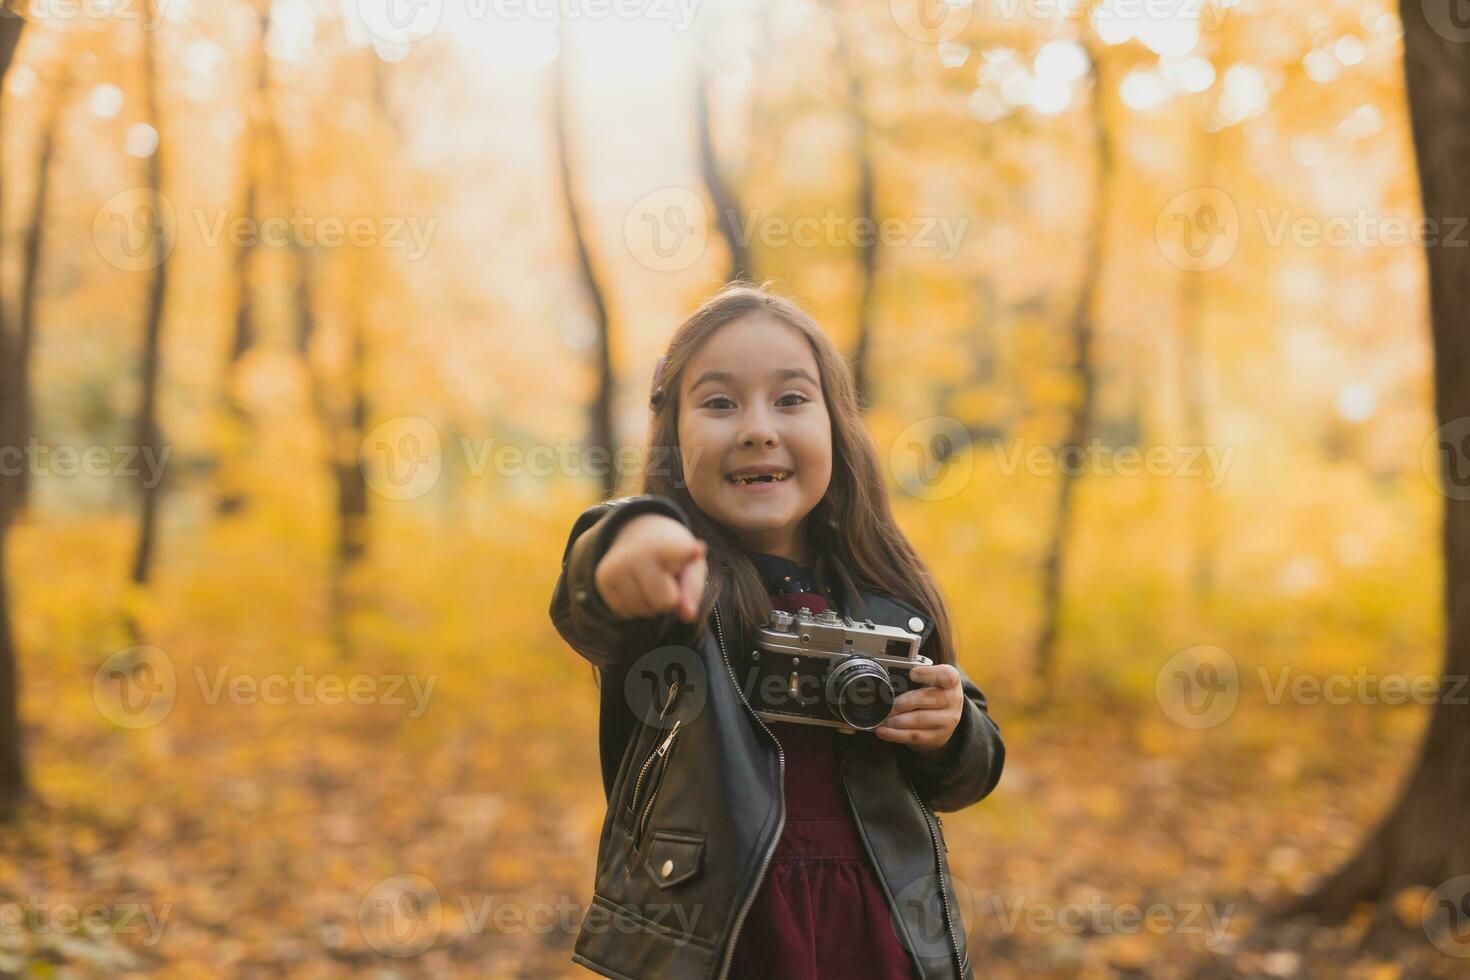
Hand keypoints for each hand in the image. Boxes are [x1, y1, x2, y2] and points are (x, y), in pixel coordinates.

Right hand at [593, 514, 707, 622]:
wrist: (637, 534)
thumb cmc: (672, 556)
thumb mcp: (691, 565)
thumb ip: (693, 590)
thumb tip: (687, 615)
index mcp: (667, 546)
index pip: (679, 553)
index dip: (689, 553)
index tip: (697, 549)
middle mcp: (637, 554)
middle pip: (665, 602)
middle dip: (670, 599)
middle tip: (666, 578)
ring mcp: (616, 567)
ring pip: (644, 611)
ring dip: (652, 604)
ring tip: (650, 580)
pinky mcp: (603, 581)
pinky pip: (627, 613)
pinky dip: (636, 606)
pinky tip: (637, 586)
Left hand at [873, 664, 963, 758]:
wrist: (945, 718)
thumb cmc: (932, 693)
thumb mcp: (930, 680)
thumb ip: (913, 677)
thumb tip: (887, 679)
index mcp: (952, 681)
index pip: (947, 675)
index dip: (929, 673)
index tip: (912, 673)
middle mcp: (954, 700)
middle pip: (928, 699)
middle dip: (904, 702)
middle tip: (887, 704)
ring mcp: (947, 720)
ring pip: (920, 719)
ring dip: (898, 720)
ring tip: (884, 719)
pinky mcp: (937, 736)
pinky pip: (914, 736)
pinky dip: (896, 734)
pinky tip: (883, 732)